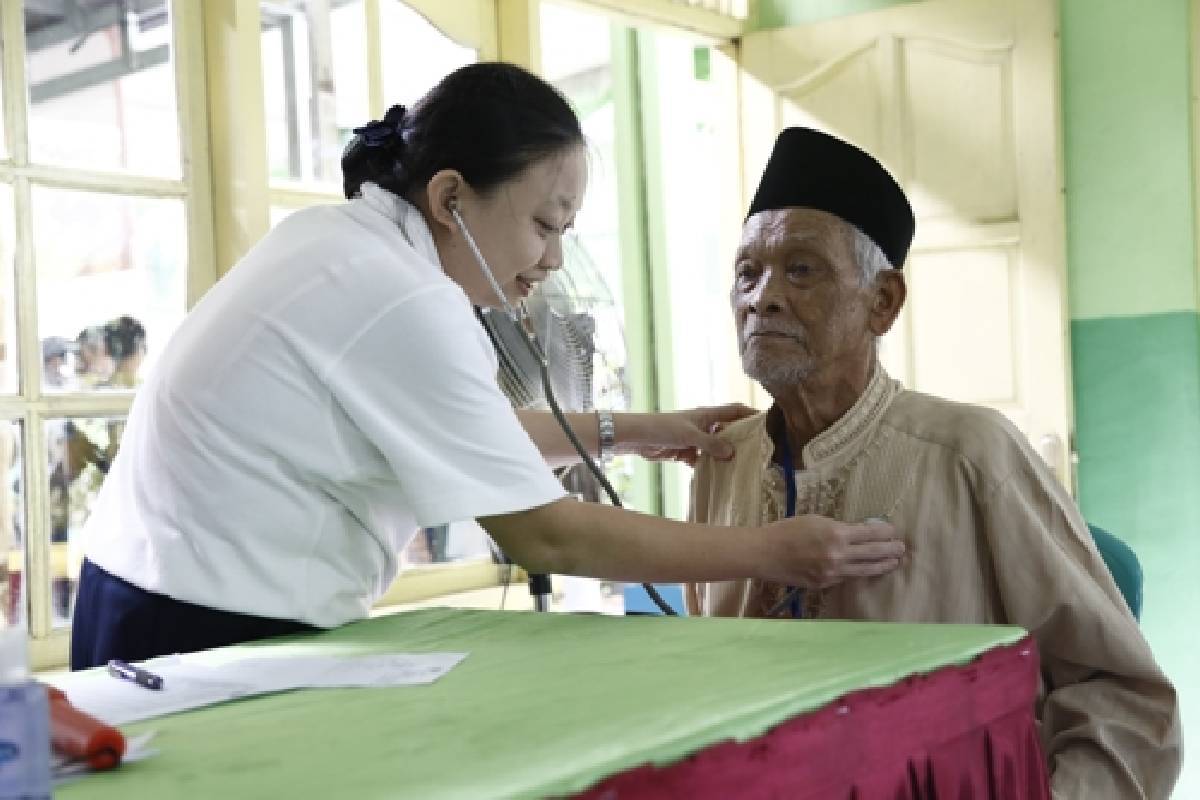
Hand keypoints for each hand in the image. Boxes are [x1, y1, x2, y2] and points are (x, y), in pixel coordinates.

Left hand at [620, 404, 755, 465]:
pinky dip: (710, 467)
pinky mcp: (686, 452)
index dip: (751, 414)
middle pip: (728, 430)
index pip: (735, 410)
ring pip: (716, 447)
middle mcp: (704, 425)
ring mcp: (695, 439)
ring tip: (743, 467)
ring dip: (726, 456)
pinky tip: (719, 476)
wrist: (636, 438)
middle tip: (759, 451)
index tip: (768, 423)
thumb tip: (732, 453)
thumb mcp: (690, 435)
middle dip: (741, 439)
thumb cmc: (662, 428)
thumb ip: (711, 444)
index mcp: (707, 414)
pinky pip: (703, 460)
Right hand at [764, 516, 903, 588]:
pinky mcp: (824, 584)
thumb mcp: (816, 521)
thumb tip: (857, 533)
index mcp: (836, 534)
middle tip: (902, 549)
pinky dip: (855, 572)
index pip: (870, 534)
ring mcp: (832, 573)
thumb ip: (838, 528)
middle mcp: (838, 555)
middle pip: (873, 553)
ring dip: (881, 566)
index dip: (885, 533)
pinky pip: (845, 578)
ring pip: (864, 570)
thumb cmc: (787, 530)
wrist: (765, 553)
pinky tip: (862, 570)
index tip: (894, 531)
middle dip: (890, 550)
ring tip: (893, 563)